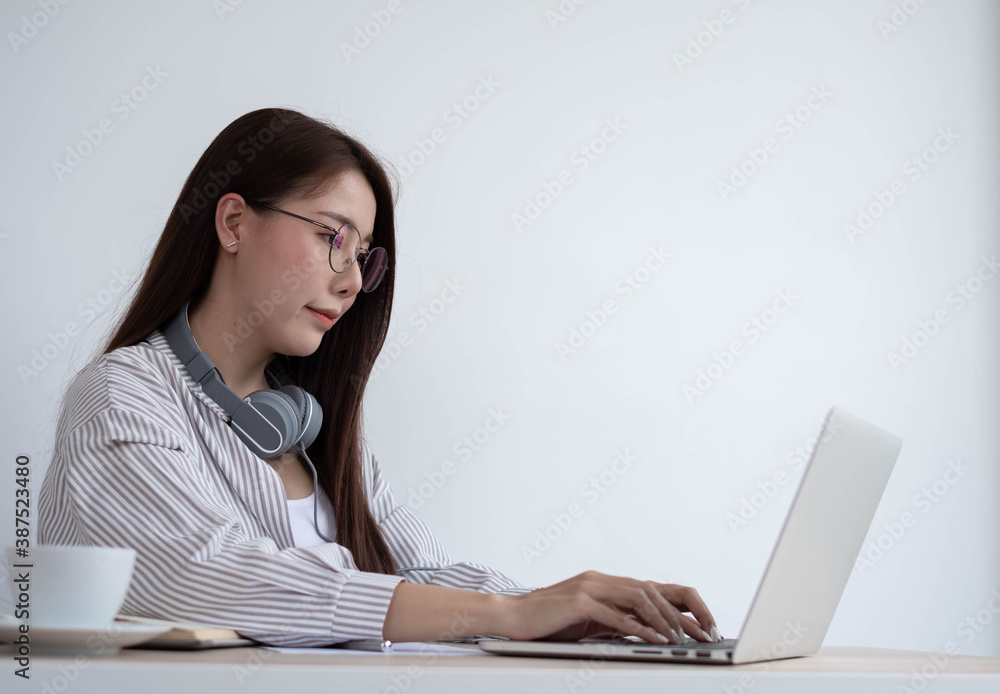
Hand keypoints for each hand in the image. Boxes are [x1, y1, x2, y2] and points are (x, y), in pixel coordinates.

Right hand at [498, 570, 719, 643]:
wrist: (510, 616)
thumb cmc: (546, 622)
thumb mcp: (586, 621)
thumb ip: (611, 620)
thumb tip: (641, 633)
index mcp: (603, 582)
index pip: (650, 588)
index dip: (678, 605)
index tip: (700, 624)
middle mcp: (599, 579)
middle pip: (651, 590)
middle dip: (681, 613)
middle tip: (702, 634)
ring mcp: (589, 587)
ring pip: (639, 598)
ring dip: (664, 620)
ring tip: (680, 639)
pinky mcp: (578, 601)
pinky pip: (616, 615)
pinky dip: (639, 629)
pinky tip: (653, 640)